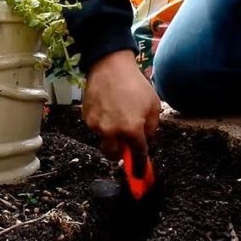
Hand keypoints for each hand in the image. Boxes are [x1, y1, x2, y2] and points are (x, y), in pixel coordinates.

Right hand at [82, 50, 160, 170]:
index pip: (137, 155)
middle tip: (126, 141)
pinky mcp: (87, 117)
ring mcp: (96, 125)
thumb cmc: (134, 84)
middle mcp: (112, 131)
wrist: (109, 66)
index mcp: (131, 129)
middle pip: (114, 155)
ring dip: (111, 135)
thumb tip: (146, 139)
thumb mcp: (154, 105)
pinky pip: (96, 128)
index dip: (139, 167)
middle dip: (121, 153)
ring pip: (104, 140)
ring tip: (117, 113)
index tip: (139, 175)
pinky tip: (108, 107)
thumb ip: (152, 128)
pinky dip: (102, 123)